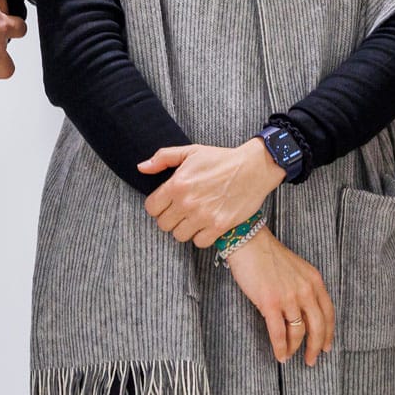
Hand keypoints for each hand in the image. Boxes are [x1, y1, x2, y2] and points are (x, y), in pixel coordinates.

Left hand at [140, 139, 284, 247]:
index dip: (157, 206)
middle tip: (182, 210)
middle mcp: (187, 203)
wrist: (254, 168)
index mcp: (177, 184)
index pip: (151, 208)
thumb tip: (141, 168)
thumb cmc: (221, 159)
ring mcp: (203, 217)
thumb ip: (163, 158)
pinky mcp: (219, 227)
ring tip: (194, 217)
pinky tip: (207, 224)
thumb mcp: (190, 151)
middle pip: (164, 225)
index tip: (167, 203)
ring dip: (185, 228)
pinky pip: (199, 242)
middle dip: (170, 217)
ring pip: (179, 236)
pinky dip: (201, 236)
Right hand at [225, 229, 334, 365]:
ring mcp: (289, 297)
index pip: (328, 313)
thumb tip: (304, 314)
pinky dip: (280, 348)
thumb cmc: (269, 255)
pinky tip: (280, 356)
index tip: (327, 346)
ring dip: (295, 348)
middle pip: (317, 327)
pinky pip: (279, 333)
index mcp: (314, 281)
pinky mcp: (271, 303)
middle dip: (316, 347)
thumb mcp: (297, 268)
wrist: (248, 242)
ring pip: (298, 332)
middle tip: (312, 360)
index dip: (328, 333)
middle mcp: (305, 290)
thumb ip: (304, 288)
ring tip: (290, 356)